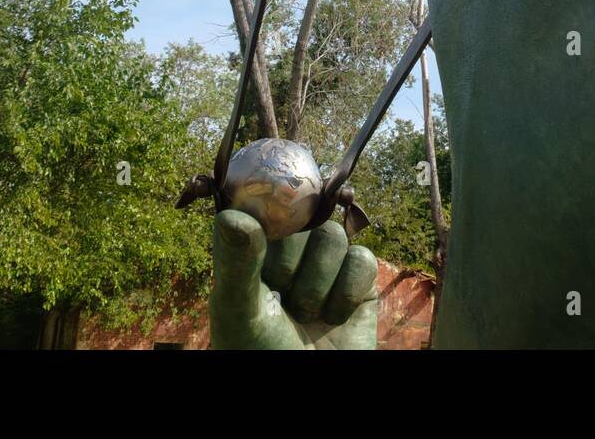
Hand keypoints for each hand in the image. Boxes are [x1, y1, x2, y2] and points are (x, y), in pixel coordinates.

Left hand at [208, 210, 378, 348]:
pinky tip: (334, 317)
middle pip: (303, 220)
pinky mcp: (359, 281)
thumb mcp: (240, 311)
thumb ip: (236, 263)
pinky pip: (363, 259)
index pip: (265, 205)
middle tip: (282, 299)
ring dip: (319, 282)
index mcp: (253, 248)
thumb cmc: (259, 353)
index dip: (270, 216)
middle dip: (292, 266)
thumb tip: (231, 214)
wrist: (309, 389)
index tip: (266, 235)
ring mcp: (326, 264)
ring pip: (334, 236)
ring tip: (306, 314)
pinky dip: (348, 292)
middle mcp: (290, 250)